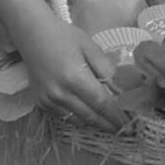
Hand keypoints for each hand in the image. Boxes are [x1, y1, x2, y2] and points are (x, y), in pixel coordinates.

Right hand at [14, 10, 125, 131]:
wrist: (32, 34)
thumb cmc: (64, 36)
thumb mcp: (90, 47)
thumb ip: (107, 69)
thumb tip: (124, 89)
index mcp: (75, 77)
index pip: (102, 103)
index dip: (118, 116)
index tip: (132, 124)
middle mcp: (60, 93)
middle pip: (91, 116)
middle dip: (111, 125)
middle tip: (127, 129)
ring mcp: (49, 101)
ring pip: (79, 120)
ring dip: (96, 123)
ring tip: (113, 123)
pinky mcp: (42, 104)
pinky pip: (65, 117)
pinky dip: (80, 117)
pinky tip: (90, 112)